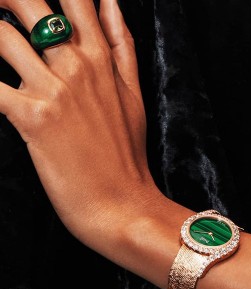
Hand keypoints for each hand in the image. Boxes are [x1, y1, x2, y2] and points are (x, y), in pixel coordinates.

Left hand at [0, 0, 163, 249]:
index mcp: (101, 58)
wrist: (122, 204)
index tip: (30, 3)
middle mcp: (77, 65)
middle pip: (27, 2)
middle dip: (4, 1)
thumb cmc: (127, 155)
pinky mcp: (33, 118)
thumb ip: (122, 47)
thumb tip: (110, 2)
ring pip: (0, 35)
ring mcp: (55, 90)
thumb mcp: (134, 96)